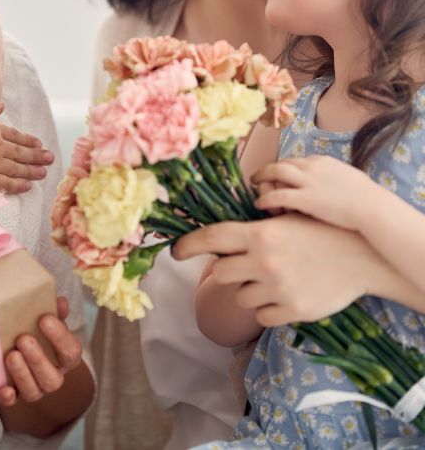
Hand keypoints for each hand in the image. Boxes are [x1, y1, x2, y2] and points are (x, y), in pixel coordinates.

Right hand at [0, 123, 52, 194]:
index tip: (39, 143)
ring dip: (31, 171)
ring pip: (17, 168)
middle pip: (21, 152)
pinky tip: (27, 187)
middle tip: (50, 159)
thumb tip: (2, 105)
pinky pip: (6, 184)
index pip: (15, 136)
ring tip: (43, 173)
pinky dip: (18, 185)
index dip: (27, 140)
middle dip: (36, 156)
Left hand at [0, 297, 82, 406]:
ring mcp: (34, 388)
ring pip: (34, 392)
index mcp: (65, 358)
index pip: (71, 352)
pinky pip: (12, 402)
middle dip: (38, 359)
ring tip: (11, 355)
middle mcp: (53, 376)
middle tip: (23, 339)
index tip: (45, 319)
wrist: (21, 346)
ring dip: (22, 374)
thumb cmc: (38, 330)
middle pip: (53, 379)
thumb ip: (55, 311)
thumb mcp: (48, 319)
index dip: (60, 337)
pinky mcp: (15, 395)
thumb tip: (60, 302)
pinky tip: (3, 388)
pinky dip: (8, 397)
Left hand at [174, 213, 382, 324]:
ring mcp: (277, 288)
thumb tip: (219, 233)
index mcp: (259, 234)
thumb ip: (253, 228)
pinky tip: (283, 295)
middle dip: (227, 270)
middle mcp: (263, 261)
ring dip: (249, 290)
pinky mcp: (291, 310)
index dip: (187, 245)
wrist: (360, 257)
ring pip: (240, 297)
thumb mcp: (284, 218)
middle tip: (244, 266)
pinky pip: (260, 316)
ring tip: (273, 278)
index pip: (211, 238)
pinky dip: (266, 309)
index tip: (175, 251)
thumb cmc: (319, 231)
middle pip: (220, 273)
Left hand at [252, 155, 377, 230]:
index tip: (277, 175)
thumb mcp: (350, 180)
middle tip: (256, 176)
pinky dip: (265, 198)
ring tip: (252, 184)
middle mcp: (312, 167)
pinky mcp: (305, 198)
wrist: (374, 209)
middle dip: (267, 169)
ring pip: (275, 173)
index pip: (296, 160)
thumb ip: (336, 179)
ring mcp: (307, 181)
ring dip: (261, 177)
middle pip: (282, 163)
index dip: (284, 168)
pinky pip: (277, 195)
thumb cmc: (369, 200)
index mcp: (322, 161)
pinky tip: (258, 204)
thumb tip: (334, 183)